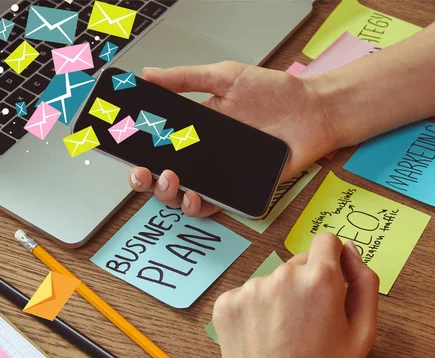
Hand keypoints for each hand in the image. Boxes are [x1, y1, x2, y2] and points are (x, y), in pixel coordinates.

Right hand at [129, 61, 338, 216]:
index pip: (155, 145)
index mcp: (193, 129)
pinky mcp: (237, 190)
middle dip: (144, 178)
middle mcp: (201, 155)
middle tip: (143, 171)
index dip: (135, 150)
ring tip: (170, 179)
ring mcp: (218, 175)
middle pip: (161, 175)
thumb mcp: (225, 77)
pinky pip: (211, 206)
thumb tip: (148, 74)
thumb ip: (186, 79)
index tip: (122, 147)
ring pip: (180, 195)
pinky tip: (193, 195)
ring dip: (167, 193)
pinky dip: (196, 206)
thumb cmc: (273, 92)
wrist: (312, 111)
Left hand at [213, 234, 378, 357]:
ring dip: (279, 296)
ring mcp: (250, 288)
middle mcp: (282, 276)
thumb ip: (364, 281)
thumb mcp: (363, 332)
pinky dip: (255, 309)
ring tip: (284, 331)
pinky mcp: (227, 302)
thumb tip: (349, 249)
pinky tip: (263, 333)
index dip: (332, 259)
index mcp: (319, 280)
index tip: (329, 276)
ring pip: (272, 279)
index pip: (326, 241)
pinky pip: (247, 293)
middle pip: (299, 262)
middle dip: (306, 282)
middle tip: (308, 319)